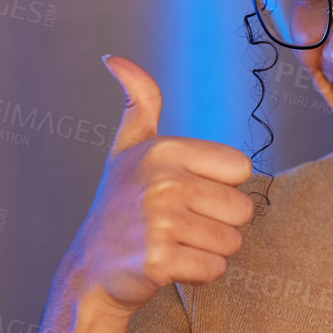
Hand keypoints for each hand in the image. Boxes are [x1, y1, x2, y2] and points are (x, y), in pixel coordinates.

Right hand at [54, 54, 256, 320]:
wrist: (91, 271)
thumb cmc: (118, 207)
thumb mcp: (127, 150)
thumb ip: (138, 103)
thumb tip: (115, 59)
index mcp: (163, 150)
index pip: (241, 168)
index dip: (220, 186)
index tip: (186, 192)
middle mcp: (161, 182)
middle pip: (242, 208)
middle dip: (218, 222)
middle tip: (180, 224)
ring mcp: (159, 222)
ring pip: (231, 241)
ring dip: (209, 248)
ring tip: (174, 242)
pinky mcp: (160, 261)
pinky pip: (215, 268)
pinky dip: (199, 273)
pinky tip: (171, 264)